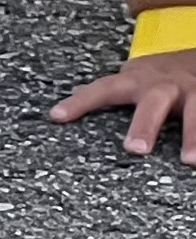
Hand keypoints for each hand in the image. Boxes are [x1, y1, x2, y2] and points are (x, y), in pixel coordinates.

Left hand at [50, 47, 195, 158]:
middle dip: (144, 125)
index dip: (80, 101)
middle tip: (135, 149)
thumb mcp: (134, 79)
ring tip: (189, 161)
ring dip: (194, 136)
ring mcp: (193, 93)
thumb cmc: (157, 78)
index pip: (102, 89)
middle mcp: (164, 86)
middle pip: (153, 103)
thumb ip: (112, 95)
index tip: (56, 117)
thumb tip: (61, 114)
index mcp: (136, 81)